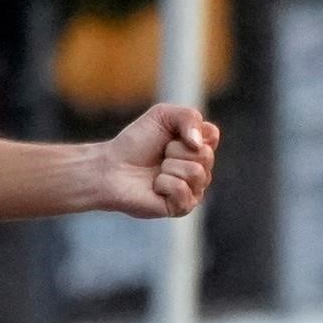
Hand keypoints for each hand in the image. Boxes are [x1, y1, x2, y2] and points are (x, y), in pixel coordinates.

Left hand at [99, 103, 220, 217]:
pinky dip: (163, 184)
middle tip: (159, 155)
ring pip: (196, 172)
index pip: (212, 134)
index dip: (188, 131)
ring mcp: (193, 190)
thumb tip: (199, 144)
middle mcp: (201, 170)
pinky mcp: (182, 207)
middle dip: (175, 150)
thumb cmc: (136, 142)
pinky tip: (154, 186)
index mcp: (199, 148)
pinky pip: (182, 190)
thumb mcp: (162, 115)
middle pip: (205, 155)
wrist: (110, 167)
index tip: (169, 136)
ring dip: (168, 167)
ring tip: (156, 171)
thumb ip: (189, 117)